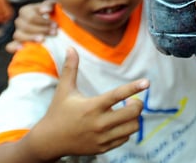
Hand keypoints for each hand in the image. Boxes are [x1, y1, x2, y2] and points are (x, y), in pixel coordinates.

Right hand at [6, 0, 56, 52]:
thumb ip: (49, 4)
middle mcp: (20, 21)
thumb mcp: (53, 6)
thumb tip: (45, 10)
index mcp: (26, 11)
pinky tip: (22, 48)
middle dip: (41, 30)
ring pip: (18, 35)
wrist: (55, 25)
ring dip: (31, 38)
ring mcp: (18, 32)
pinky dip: (14, 47)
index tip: (55, 25)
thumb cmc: (53, 14)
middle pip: (25, 26)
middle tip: (54, 32)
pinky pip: (10, 46)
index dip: (43, 21)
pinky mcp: (18, 43)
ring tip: (43, 40)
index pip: (31, 17)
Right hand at [25, 48, 147, 159]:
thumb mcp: (64, 90)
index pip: (117, 95)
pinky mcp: (103, 148)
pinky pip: (125, 138)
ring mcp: (102, 138)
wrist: (48, 142)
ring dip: (134, 118)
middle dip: (138, 104)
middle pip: (132, 113)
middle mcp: (98, 123)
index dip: (133, 88)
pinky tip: (118, 124)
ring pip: (132, 127)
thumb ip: (70, 68)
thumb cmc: (58, 112)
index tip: (147, 82)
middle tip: (133, 101)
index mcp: (91, 107)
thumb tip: (70, 47)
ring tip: (126, 112)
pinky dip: (126, 130)